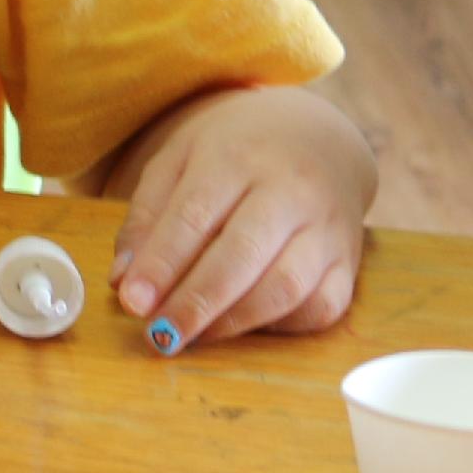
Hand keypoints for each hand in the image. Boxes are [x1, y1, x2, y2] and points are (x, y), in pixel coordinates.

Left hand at [105, 83, 374, 348]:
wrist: (315, 136)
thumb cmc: (234, 151)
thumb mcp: (179, 160)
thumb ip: (147, 217)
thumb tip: (123, 281)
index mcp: (236, 158)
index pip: (195, 216)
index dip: (162, 264)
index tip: (132, 302)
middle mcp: (289, 191)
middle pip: (243, 255)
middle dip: (196, 303)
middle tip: (159, 336)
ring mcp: (326, 229)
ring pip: (285, 287)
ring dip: (233, 321)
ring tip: (192, 335)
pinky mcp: (348, 263)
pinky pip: (321, 307)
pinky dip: (280, 326)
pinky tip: (243, 325)